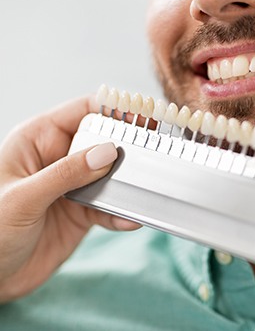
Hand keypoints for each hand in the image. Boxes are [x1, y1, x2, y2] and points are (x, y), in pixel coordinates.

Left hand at [0, 96, 140, 302]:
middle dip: (128, 147)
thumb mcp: (24, 197)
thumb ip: (66, 173)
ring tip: (145, 189)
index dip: (113, 110)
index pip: (82, 111)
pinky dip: (122, 213)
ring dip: (128, 184)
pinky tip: (130, 219)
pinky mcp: (82, 213)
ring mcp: (73, 186)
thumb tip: (107, 152)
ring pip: (111, 175)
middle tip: (153, 153)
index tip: (142, 116)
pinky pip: (109, 207)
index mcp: (38, 140)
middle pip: (103, 141)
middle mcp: (59, 159)